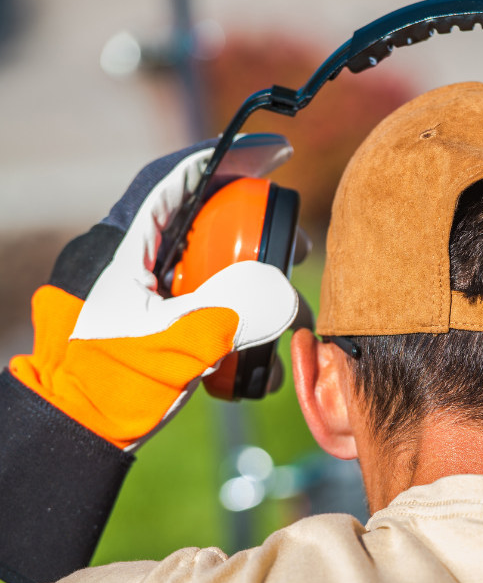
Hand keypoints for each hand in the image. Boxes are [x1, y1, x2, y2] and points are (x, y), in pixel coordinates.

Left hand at [10, 138, 297, 450]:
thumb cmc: (108, 384)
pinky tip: (266, 366)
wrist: (85, 429)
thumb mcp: (168, 343)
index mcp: (133, 247)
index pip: (180, 182)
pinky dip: (253, 332)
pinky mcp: (178, 324)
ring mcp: (165, 293)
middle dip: (263, 235)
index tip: (275, 153)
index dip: (227, 158)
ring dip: (265, 295)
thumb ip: (224, 316)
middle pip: (213, 223)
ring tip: (291, 321)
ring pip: (225, 271)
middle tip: (297, 251)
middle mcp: (151, 261)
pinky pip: (226, 312)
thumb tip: (285, 295)